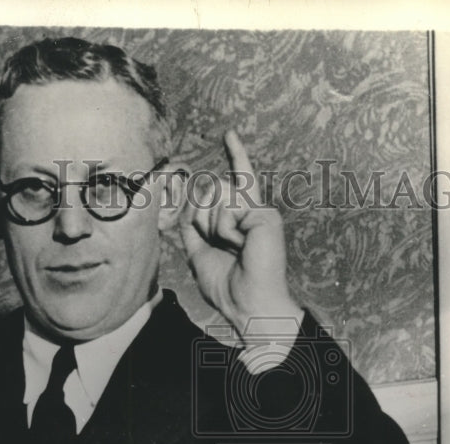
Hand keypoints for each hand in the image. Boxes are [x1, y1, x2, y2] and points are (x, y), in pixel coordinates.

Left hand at [179, 128, 303, 346]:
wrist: (248, 304)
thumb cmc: (227, 287)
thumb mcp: (198, 254)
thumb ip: (191, 228)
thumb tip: (186, 204)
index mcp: (240, 219)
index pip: (236, 181)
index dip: (236, 155)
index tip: (230, 133)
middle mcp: (252, 211)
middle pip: (211, 189)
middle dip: (201, 217)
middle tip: (220, 245)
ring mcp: (259, 211)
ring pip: (216, 193)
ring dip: (213, 225)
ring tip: (233, 247)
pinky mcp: (264, 213)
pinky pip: (227, 209)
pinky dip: (225, 231)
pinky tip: (241, 245)